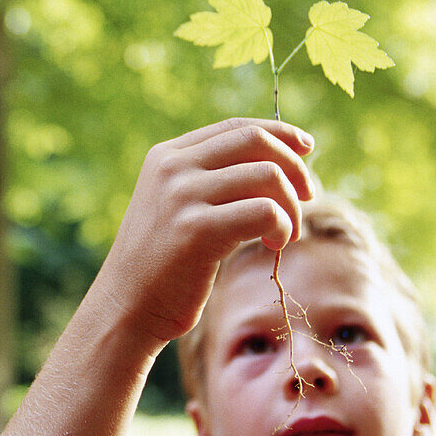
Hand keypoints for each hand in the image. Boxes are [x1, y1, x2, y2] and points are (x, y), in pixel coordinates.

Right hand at [93, 117, 314, 350]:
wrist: (126, 307)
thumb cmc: (162, 264)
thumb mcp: (176, 206)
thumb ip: (212, 181)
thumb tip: (278, 163)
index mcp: (166, 156)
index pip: (236, 127)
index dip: (280, 132)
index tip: (307, 148)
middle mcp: (172, 168)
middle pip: (256, 141)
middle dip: (294, 165)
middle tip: (308, 195)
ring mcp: (183, 196)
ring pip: (267, 175)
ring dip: (293, 205)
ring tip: (289, 233)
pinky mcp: (198, 230)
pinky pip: (265, 212)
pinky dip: (283, 225)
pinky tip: (276, 244)